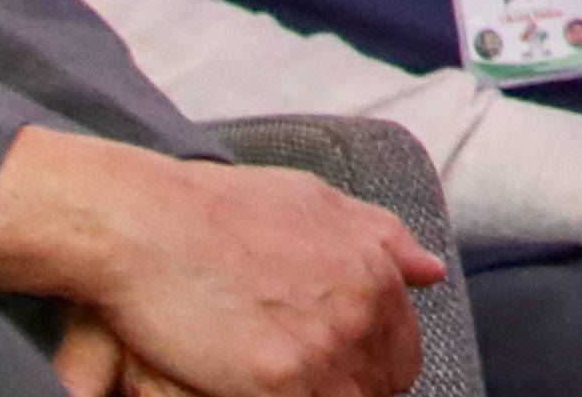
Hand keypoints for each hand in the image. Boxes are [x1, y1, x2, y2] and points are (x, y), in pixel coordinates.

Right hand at [0, 125, 434, 396]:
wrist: (151, 225)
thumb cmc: (224, 209)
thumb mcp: (317, 204)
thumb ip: (382, 240)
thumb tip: (430, 272)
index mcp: (376, 272)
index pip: (402, 352)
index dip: (370, 367)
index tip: (337, 370)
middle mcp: (362, 310)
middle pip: (381, 385)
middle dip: (351, 387)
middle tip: (305, 380)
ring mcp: (324, 348)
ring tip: (279, 384)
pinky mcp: (278, 381)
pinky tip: (256, 391)